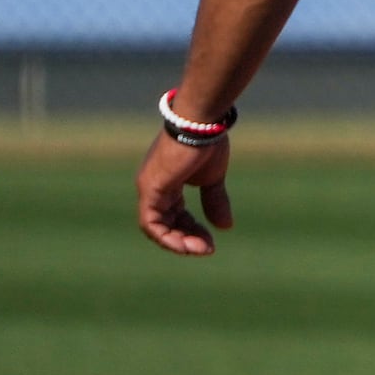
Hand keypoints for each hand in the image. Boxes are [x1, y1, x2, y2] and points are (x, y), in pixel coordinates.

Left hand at [137, 131, 232, 254]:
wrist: (201, 124)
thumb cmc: (206, 144)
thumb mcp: (213, 179)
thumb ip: (215, 201)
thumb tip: (225, 227)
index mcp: (167, 184)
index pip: (174, 215)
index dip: (193, 230)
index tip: (212, 240)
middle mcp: (153, 188)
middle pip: (165, 224)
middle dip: (187, 240)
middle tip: (208, 249)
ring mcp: (149, 188)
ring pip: (156, 227)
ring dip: (179, 243)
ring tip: (202, 249)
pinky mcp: (151, 189)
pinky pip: (152, 223)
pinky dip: (168, 237)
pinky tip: (187, 245)